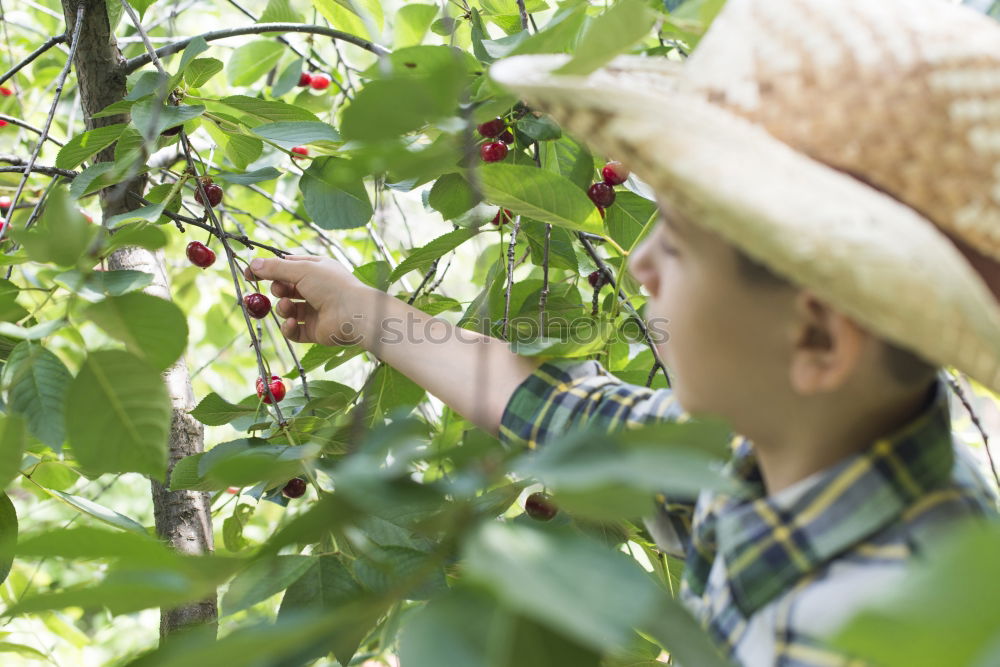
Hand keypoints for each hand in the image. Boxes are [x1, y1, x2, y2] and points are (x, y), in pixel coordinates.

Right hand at [243, 255, 367, 345]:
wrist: (354, 314)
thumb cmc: (332, 285)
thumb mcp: (301, 269)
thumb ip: (275, 268)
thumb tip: (253, 264)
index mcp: (316, 269)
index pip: (286, 267)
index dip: (267, 270)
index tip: (249, 274)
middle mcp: (315, 289)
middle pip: (284, 289)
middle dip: (277, 290)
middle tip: (279, 291)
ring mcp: (315, 311)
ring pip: (287, 309)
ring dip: (282, 308)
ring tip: (288, 307)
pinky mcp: (314, 331)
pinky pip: (293, 330)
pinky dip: (289, 327)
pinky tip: (292, 322)